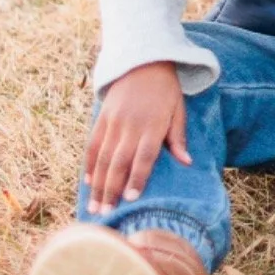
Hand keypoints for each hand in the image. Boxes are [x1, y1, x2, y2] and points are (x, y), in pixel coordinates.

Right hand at [84, 61, 189, 211]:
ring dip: (98, 184)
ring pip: (103, 157)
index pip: (144, 156)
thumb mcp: (178, 109)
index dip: (137, 178)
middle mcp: (131, 125)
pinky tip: (88, 182)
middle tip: (106, 214)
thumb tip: (186, 162)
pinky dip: (89, 164)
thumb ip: (179, 137)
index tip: (131, 199)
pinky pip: (93, 144)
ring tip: (94, 207)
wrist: (143, 60)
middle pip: (119, 162)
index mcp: (153, 125)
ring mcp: (114, 121)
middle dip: (111, 190)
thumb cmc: (166, 89)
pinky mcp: (102, 117)